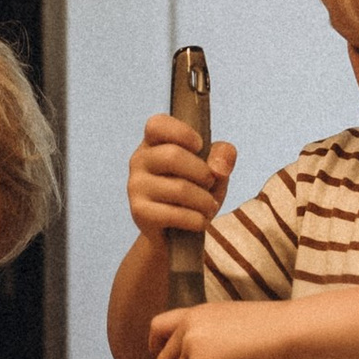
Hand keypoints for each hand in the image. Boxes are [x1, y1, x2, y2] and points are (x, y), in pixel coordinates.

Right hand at [126, 112, 235, 247]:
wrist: (177, 234)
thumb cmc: (195, 192)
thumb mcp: (214, 170)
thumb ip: (223, 156)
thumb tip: (217, 168)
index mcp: (154, 142)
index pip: (157, 124)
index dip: (182, 132)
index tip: (200, 146)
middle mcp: (139, 160)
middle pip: (173, 156)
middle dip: (203, 173)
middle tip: (210, 183)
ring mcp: (135, 186)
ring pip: (179, 188)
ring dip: (205, 201)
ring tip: (208, 207)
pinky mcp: (139, 212)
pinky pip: (175, 214)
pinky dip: (197, 220)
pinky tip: (199, 221)